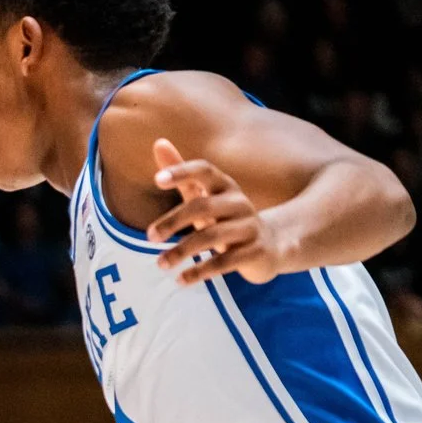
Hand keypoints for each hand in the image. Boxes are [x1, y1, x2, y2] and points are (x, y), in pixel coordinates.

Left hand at [150, 138, 284, 285]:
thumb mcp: (204, 196)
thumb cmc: (227, 218)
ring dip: (181, 251)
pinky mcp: (254, 253)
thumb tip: (158, 142)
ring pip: (212, 236)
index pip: (205, 171)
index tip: (157, 180)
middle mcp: (239, 203)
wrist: (273, 245)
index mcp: (225, 187)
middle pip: (203, 206)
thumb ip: (181, 175)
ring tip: (159, 264)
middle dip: (173, 220)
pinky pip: (224, 262)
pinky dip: (200, 272)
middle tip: (149, 236)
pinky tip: (180, 280)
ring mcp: (249, 228)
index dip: (183, 172)